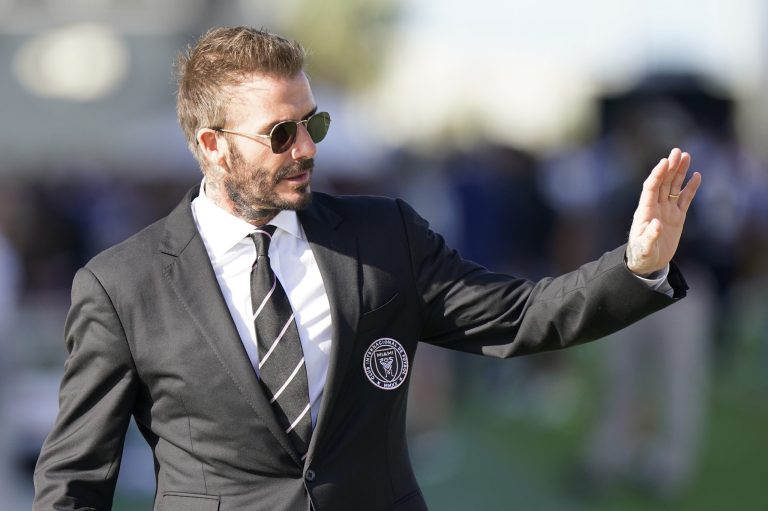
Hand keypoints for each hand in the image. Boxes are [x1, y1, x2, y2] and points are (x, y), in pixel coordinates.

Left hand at [625, 148, 701, 274]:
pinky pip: (685, 199)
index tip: (664, 162)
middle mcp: (655, 207)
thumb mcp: (644, 248)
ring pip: (674, 187)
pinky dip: (690, 188)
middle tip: (677, 151)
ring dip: (679, 172)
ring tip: (686, 156)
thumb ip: (649, 237)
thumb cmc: (642, 255)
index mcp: (645, 211)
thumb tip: (656, 224)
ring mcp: (667, 210)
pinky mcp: (677, 217)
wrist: (648, 263)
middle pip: (663, 182)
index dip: (657, 174)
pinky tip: (696, 176)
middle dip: (670, 167)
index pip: (651, 188)